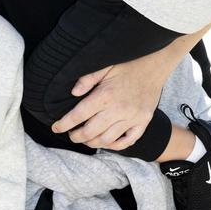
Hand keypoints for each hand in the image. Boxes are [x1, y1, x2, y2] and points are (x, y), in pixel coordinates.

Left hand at [51, 52, 166, 148]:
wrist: (155, 64)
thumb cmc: (127, 64)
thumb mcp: (104, 66)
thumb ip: (87, 79)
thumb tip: (73, 92)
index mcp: (105, 95)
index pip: (78, 115)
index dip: (64, 124)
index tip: (56, 128)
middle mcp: (119, 110)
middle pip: (91, 132)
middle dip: (76, 136)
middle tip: (71, 134)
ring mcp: (133, 118)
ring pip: (107, 140)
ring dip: (93, 142)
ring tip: (85, 139)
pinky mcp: (143, 122)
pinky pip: (127, 141)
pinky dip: (114, 145)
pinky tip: (106, 141)